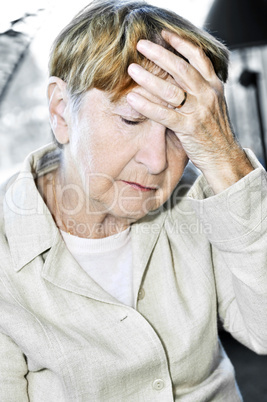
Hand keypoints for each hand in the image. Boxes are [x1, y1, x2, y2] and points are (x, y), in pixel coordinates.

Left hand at [127, 31, 252, 193]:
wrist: (224, 156)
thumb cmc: (213, 131)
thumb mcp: (212, 104)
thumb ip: (199, 89)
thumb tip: (175, 76)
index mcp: (214, 86)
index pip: (199, 58)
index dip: (181, 44)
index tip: (164, 35)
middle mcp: (208, 95)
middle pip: (181, 68)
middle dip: (160, 54)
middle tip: (141, 46)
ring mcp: (199, 111)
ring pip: (171, 90)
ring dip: (149, 78)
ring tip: (132, 69)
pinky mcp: (189, 128)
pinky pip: (164, 114)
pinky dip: (147, 106)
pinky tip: (132, 99)